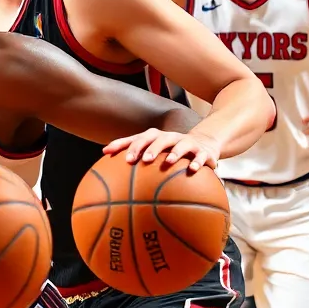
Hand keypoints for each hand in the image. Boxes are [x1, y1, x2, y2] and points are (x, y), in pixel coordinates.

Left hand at [102, 128, 220, 171]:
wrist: (203, 144)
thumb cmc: (170, 151)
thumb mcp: (153, 152)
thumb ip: (133, 159)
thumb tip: (104, 166)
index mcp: (155, 138)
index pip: (136, 138)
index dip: (124, 145)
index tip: (110, 154)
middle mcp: (169, 137)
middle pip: (157, 138)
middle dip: (149, 148)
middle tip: (143, 160)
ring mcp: (186, 142)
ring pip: (180, 145)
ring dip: (174, 153)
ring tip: (169, 162)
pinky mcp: (202, 151)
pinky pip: (200, 156)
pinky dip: (197, 162)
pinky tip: (192, 170)